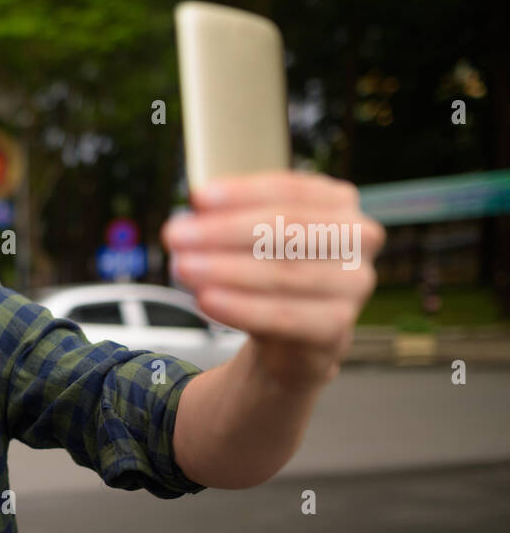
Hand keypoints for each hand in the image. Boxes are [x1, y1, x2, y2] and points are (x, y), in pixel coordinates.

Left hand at [162, 171, 384, 389]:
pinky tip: (206, 300)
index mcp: (339, 203)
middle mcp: (357, 238)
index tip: (197, 198)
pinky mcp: (338, 327)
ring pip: (283, 273)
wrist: (291, 341)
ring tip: (182, 268)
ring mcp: (355, 283)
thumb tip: (196, 209)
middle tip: (175, 235)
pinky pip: (284, 316)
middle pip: (284, 230)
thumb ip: (233, 220)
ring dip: (225, 270)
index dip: (241, 194)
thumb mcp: (256, 240)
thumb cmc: (270, 276)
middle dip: (223, 232)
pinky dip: (240, 308)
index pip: (289, 191)